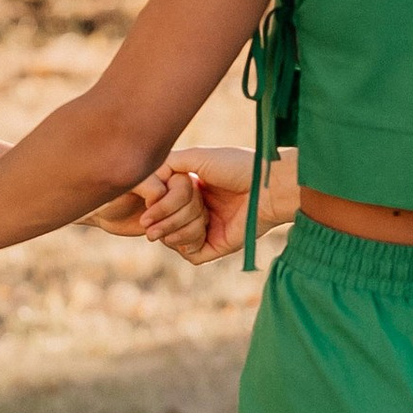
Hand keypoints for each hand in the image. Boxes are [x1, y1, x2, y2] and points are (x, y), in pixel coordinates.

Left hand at [86, 161, 208, 252]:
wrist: (108, 214)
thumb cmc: (112, 197)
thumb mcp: (124, 189)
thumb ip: (146, 185)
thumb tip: (163, 193)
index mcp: (168, 171)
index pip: (185, 188)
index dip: (167, 207)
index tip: (145, 220)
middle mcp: (179, 184)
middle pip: (195, 205)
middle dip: (173, 223)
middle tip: (149, 233)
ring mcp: (183, 203)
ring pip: (200, 218)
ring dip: (181, 234)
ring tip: (155, 238)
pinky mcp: (182, 219)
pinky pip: (199, 229)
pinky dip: (190, 240)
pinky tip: (171, 244)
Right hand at [158, 145, 259, 265]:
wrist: (265, 185)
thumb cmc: (235, 167)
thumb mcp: (197, 157)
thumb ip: (169, 163)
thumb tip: (146, 178)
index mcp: (192, 191)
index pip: (160, 205)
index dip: (153, 205)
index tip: (147, 202)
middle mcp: (197, 211)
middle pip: (163, 225)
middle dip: (162, 219)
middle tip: (159, 216)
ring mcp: (207, 230)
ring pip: (174, 241)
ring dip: (175, 230)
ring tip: (191, 217)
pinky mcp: (217, 246)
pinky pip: (192, 255)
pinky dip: (187, 244)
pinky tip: (197, 230)